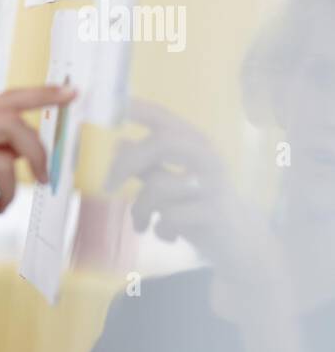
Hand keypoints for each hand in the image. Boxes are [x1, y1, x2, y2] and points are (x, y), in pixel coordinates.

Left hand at [107, 99, 274, 282]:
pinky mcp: (216, 212)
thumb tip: (118, 142)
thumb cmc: (198, 209)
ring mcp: (214, 183)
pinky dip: (159, 230)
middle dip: (125, 164)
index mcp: (194, 145)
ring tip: (141, 225)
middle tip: (107, 188)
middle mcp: (207, 157)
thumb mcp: (170, 185)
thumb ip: (147, 166)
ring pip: (158, 187)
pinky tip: (167, 237)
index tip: (111, 108)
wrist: (243, 244)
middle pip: (161, 143)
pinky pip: (170, 216)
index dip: (137, 109)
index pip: (163, 118)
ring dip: (139, 211)